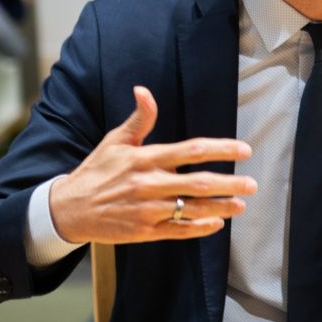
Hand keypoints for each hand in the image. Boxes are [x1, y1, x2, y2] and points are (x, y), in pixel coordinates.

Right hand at [49, 85, 256, 243]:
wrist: (69, 209)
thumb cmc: (97, 171)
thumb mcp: (116, 142)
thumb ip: (139, 119)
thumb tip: (144, 91)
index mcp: (145, 159)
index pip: (190, 151)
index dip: (220, 149)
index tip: (244, 150)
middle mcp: (149, 184)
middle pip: (197, 183)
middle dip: (229, 183)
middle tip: (252, 183)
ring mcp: (147, 210)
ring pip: (191, 209)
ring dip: (220, 208)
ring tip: (241, 205)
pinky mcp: (144, 231)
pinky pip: (178, 230)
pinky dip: (199, 228)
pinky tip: (216, 224)